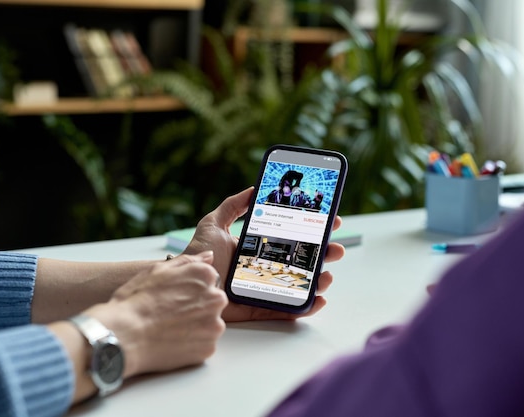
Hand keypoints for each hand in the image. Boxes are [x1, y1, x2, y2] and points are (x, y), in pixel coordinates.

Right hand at [85, 251, 226, 377]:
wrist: (124, 335)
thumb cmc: (136, 301)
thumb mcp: (158, 270)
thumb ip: (188, 261)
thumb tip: (208, 257)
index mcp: (205, 276)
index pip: (209, 280)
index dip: (190, 289)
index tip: (175, 297)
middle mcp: (215, 299)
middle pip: (211, 302)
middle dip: (196, 307)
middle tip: (171, 314)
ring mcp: (213, 325)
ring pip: (209, 324)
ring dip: (196, 326)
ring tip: (170, 329)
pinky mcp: (208, 348)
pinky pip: (204, 344)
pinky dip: (192, 344)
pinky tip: (172, 341)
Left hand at [183, 187, 345, 321]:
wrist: (186, 281)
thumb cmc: (198, 253)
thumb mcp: (214, 223)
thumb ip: (232, 205)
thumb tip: (253, 187)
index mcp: (259, 247)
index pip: (292, 236)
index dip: (313, 229)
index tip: (331, 220)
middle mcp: (266, 266)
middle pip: (302, 260)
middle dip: (324, 254)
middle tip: (336, 248)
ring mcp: (266, 287)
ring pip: (300, 284)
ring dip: (319, 279)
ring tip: (327, 274)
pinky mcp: (260, 306)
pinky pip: (286, 309)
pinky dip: (306, 306)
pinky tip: (319, 299)